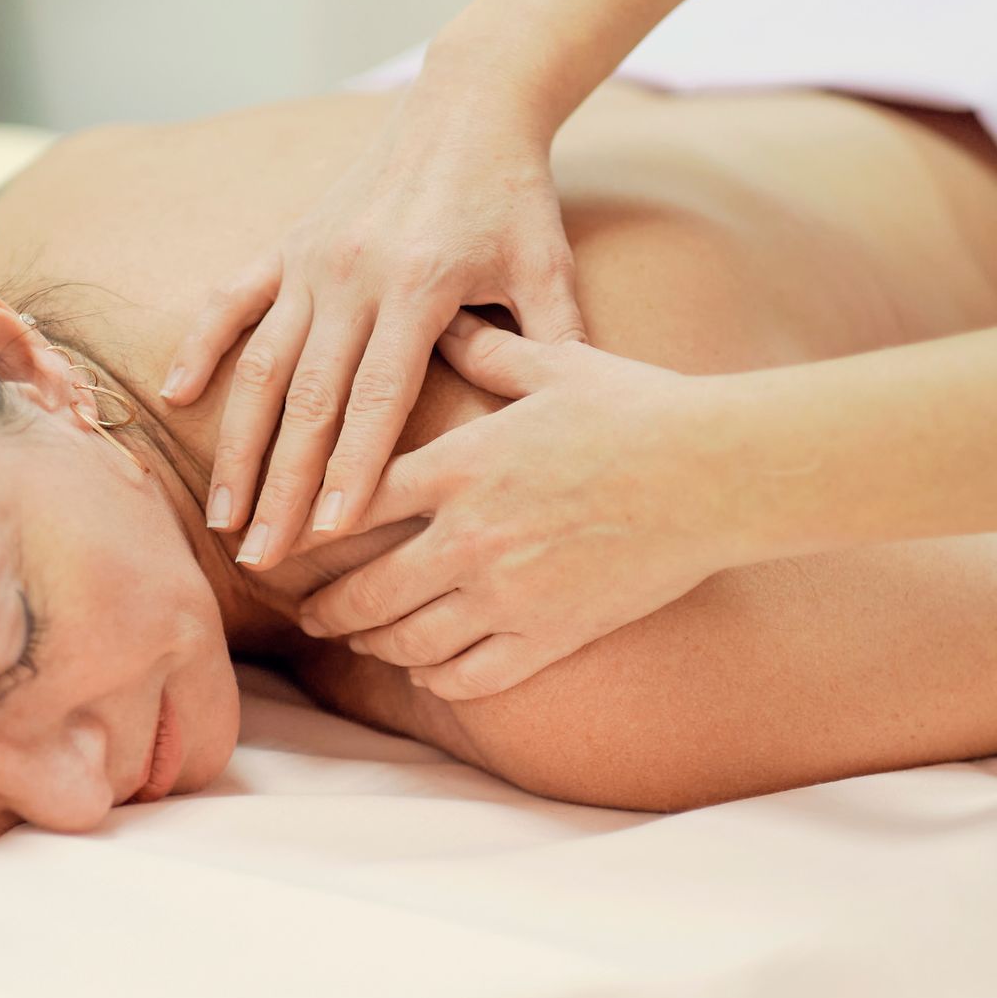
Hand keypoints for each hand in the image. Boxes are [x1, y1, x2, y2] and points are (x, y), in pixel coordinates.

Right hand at [159, 75, 585, 571]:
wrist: (468, 104)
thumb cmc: (515, 196)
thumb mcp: (546, 269)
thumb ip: (553, 347)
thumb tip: (569, 438)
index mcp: (420, 286)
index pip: (377, 398)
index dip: (353, 469)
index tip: (331, 536)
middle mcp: (353, 275)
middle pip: (310, 400)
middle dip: (284, 485)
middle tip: (264, 558)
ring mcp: (311, 260)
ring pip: (263, 366)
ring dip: (239, 445)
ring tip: (225, 515)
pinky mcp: (287, 244)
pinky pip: (231, 301)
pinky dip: (201, 348)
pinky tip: (178, 400)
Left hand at [297, 313, 759, 699]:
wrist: (716, 472)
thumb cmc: (637, 408)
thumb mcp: (553, 365)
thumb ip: (485, 351)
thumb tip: (444, 320)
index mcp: (459, 465)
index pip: (350, 503)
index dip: (306, 525)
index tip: (280, 540)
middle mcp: (469, 536)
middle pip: (367, 590)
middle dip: (326, 608)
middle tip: (305, 613)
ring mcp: (508, 594)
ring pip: (410, 640)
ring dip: (373, 645)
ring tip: (357, 641)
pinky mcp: (550, 635)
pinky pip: (471, 673)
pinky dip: (437, 677)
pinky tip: (426, 668)